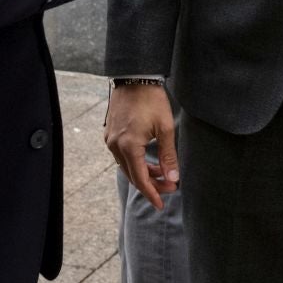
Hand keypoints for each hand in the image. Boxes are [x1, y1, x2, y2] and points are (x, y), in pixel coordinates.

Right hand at [104, 83, 178, 208]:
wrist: (134, 77)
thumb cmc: (152, 100)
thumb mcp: (165, 128)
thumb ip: (168, 155)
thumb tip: (173, 178)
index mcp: (128, 146)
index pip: (140, 179)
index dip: (152, 193)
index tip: (161, 204)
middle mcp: (115, 145)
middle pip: (132, 175)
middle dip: (151, 185)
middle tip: (169, 188)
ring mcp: (110, 139)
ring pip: (126, 166)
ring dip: (143, 173)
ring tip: (162, 175)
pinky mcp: (110, 133)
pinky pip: (121, 155)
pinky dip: (135, 162)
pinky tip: (148, 162)